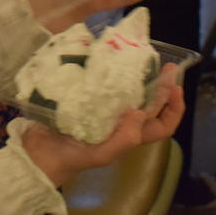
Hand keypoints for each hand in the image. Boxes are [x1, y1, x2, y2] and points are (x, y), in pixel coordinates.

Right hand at [21, 66, 184, 185]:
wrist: (40, 152)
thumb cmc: (73, 156)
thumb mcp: (102, 154)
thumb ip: (124, 139)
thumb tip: (140, 112)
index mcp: (130, 136)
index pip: (162, 126)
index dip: (174, 108)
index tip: (175, 87)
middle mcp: (123, 122)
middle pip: (151, 105)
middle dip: (162, 87)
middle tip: (166, 66)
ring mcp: (107, 109)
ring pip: (133, 92)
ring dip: (142, 78)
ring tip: (145, 59)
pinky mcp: (90, 98)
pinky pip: (108, 85)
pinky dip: (114, 73)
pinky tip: (113, 60)